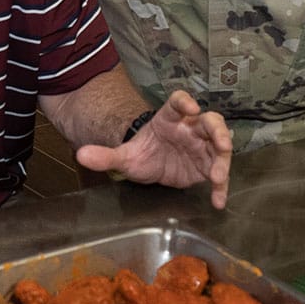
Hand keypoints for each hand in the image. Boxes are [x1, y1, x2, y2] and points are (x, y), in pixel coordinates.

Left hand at [74, 91, 232, 208]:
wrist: (151, 165)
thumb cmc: (143, 152)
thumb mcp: (124, 156)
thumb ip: (106, 155)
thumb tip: (81, 155)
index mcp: (169, 119)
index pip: (179, 103)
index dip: (186, 103)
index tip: (191, 108)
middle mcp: (190, 129)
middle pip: (209, 121)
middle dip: (217, 130)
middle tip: (221, 142)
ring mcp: (202, 146)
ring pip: (220, 145)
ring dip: (223, 159)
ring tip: (218, 176)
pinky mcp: (206, 166)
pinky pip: (218, 174)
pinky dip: (221, 187)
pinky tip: (218, 201)